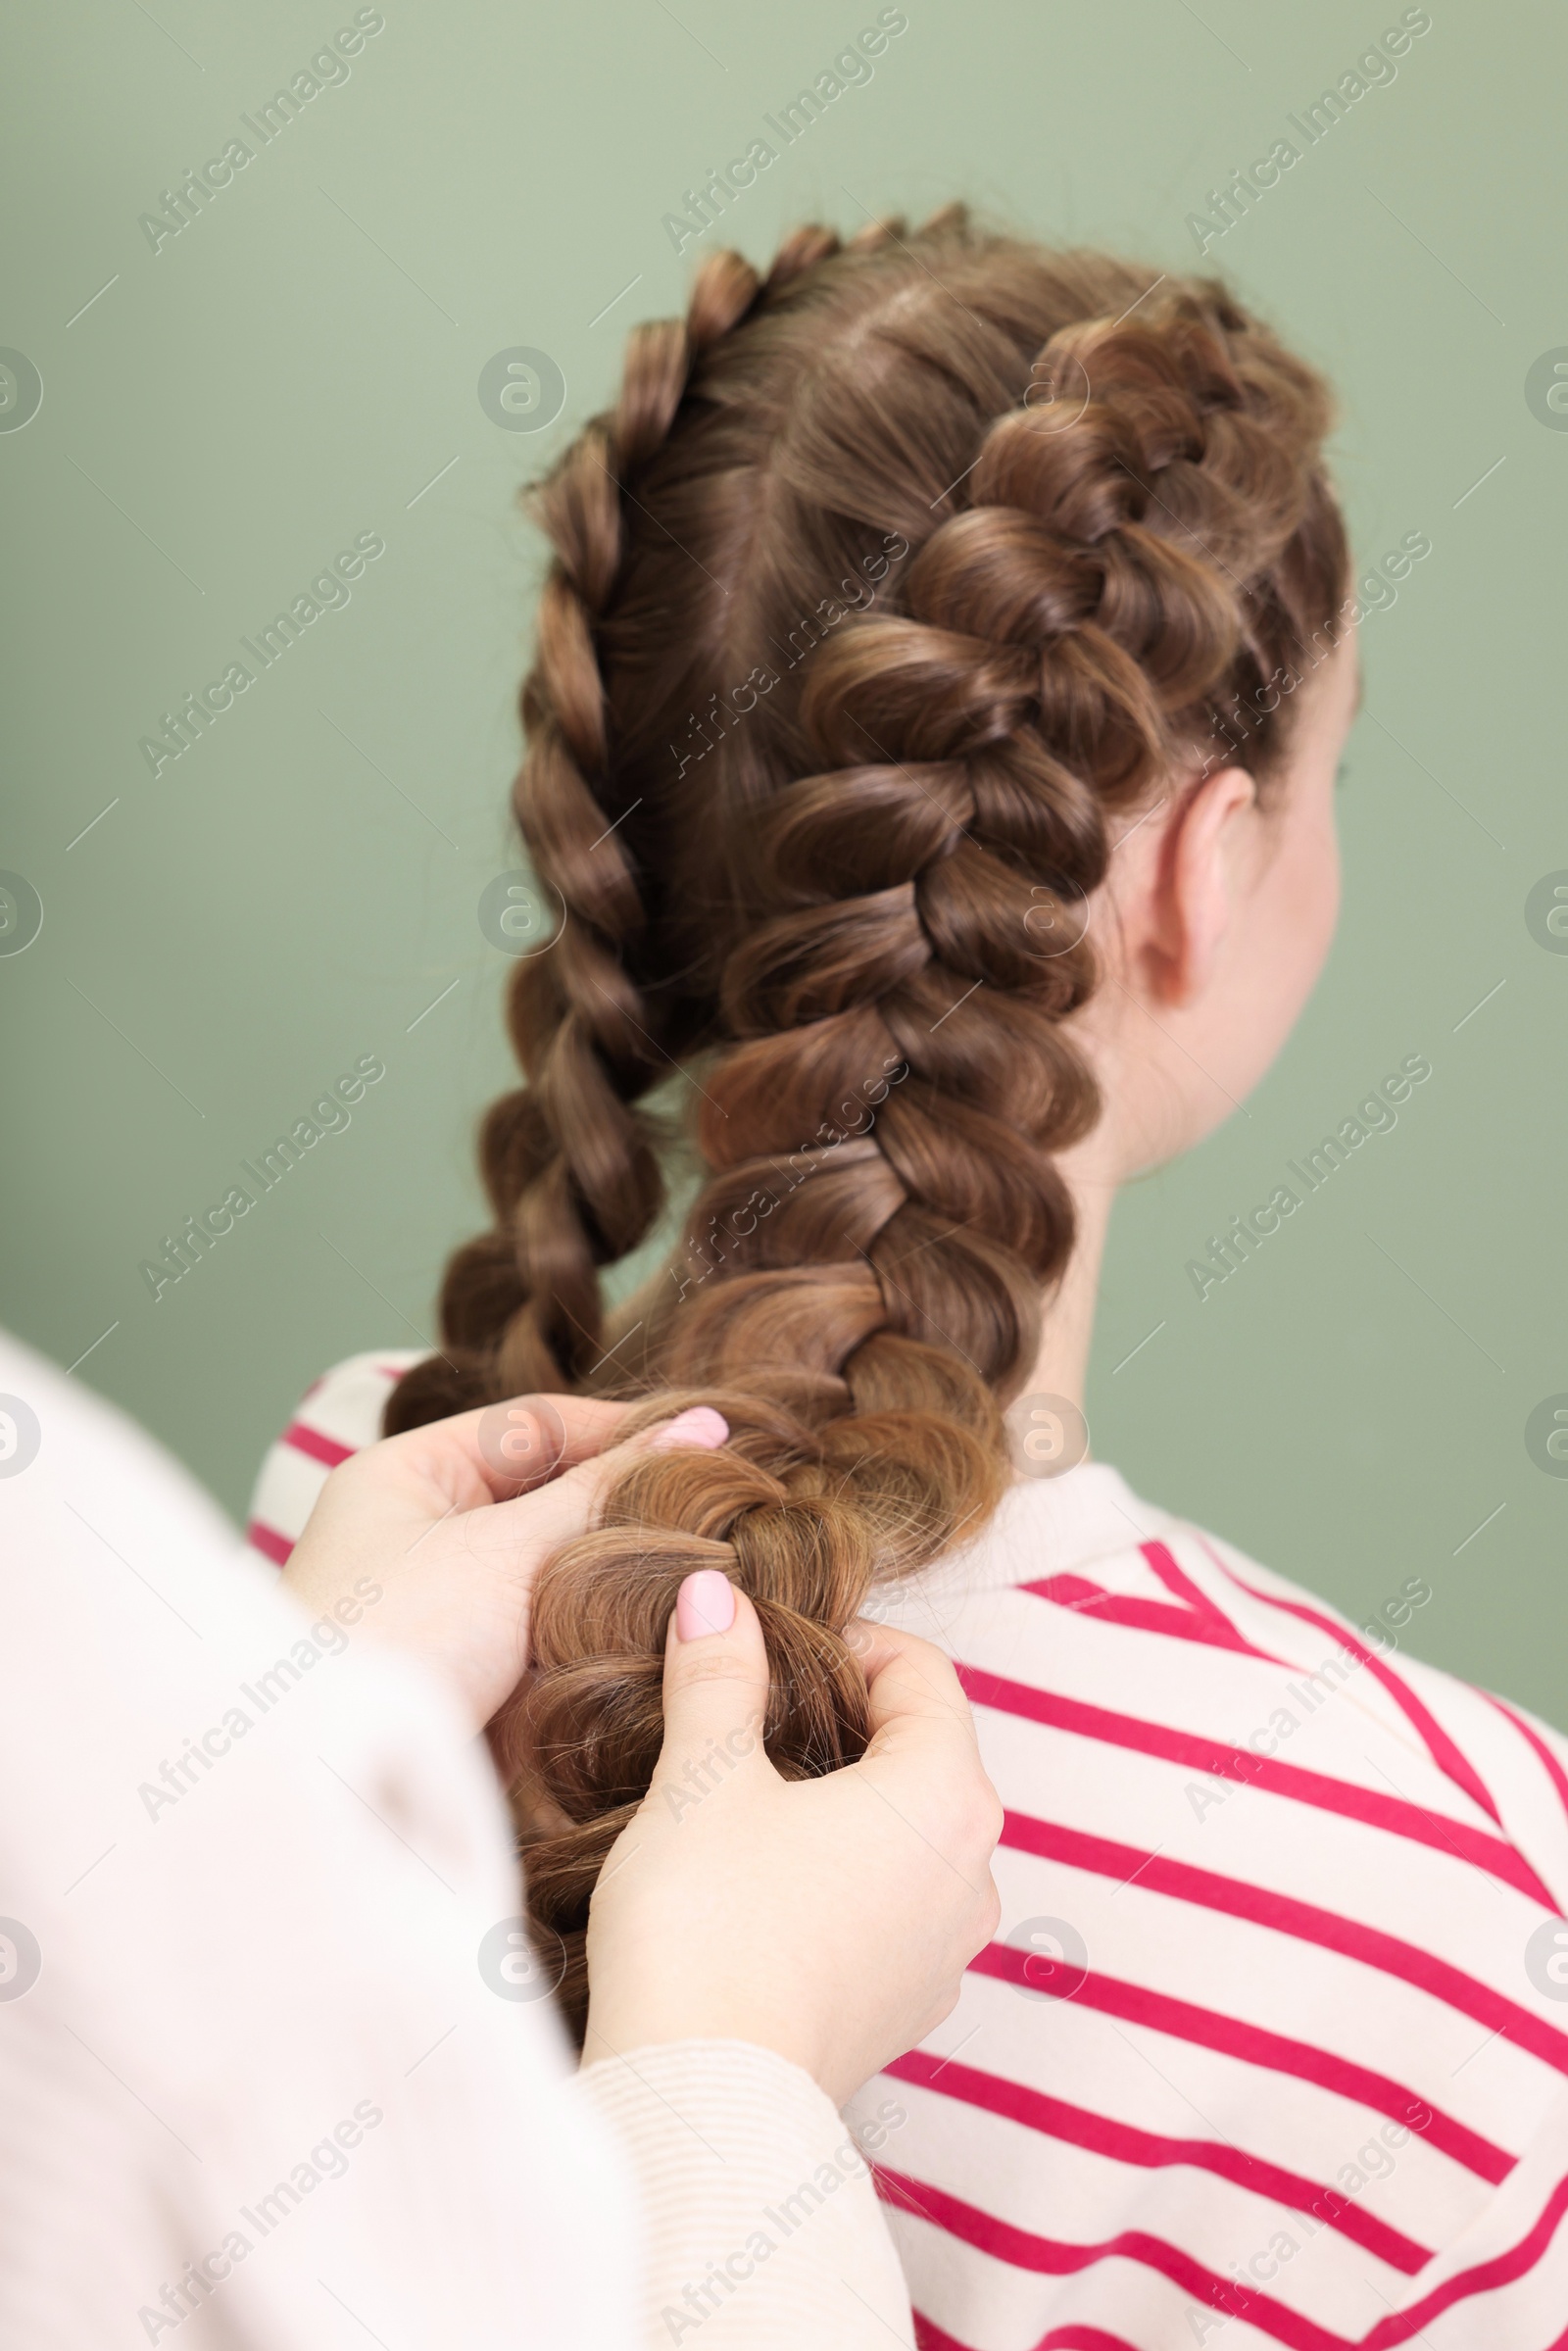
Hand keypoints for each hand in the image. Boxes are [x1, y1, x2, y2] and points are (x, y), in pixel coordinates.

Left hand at [283, 1399, 728, 1730]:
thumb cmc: (398, 1641)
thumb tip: (698, 1429)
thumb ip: (603, 1490)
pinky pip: (547, 1636)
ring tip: (700, 1570)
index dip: (621, 1429)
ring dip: (615, 1576)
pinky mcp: (468, 1680)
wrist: (338, 1787)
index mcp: (403, 1476)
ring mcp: (443, 1610)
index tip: (710, 1439)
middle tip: (716, 1508)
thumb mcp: (506, 1548)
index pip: (532, 1424)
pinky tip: (655, 1635)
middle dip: (623, 1506)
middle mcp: (417, 1534)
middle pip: (545, 1497)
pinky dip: (595, 1635)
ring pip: (554, 1571)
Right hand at [582, 1570, 1002, 2107]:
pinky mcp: (906, 2010)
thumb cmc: (709, 1925)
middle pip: (923, 1752)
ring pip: (908, 1836)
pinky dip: (842, 1879)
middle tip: (750, 1718)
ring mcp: (946, 1951)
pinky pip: (891, 1910)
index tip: (771, 1651)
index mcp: (946, 1796)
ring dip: (843, 1805)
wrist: (702, 2103)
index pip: (922, 1672)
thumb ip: (719, 1674)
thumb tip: (715, 1596)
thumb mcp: (703, 1777)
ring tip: (747, 1804)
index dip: (847, 1643)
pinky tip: (762, 1888)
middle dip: (841, 1722)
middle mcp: (973, 1873)